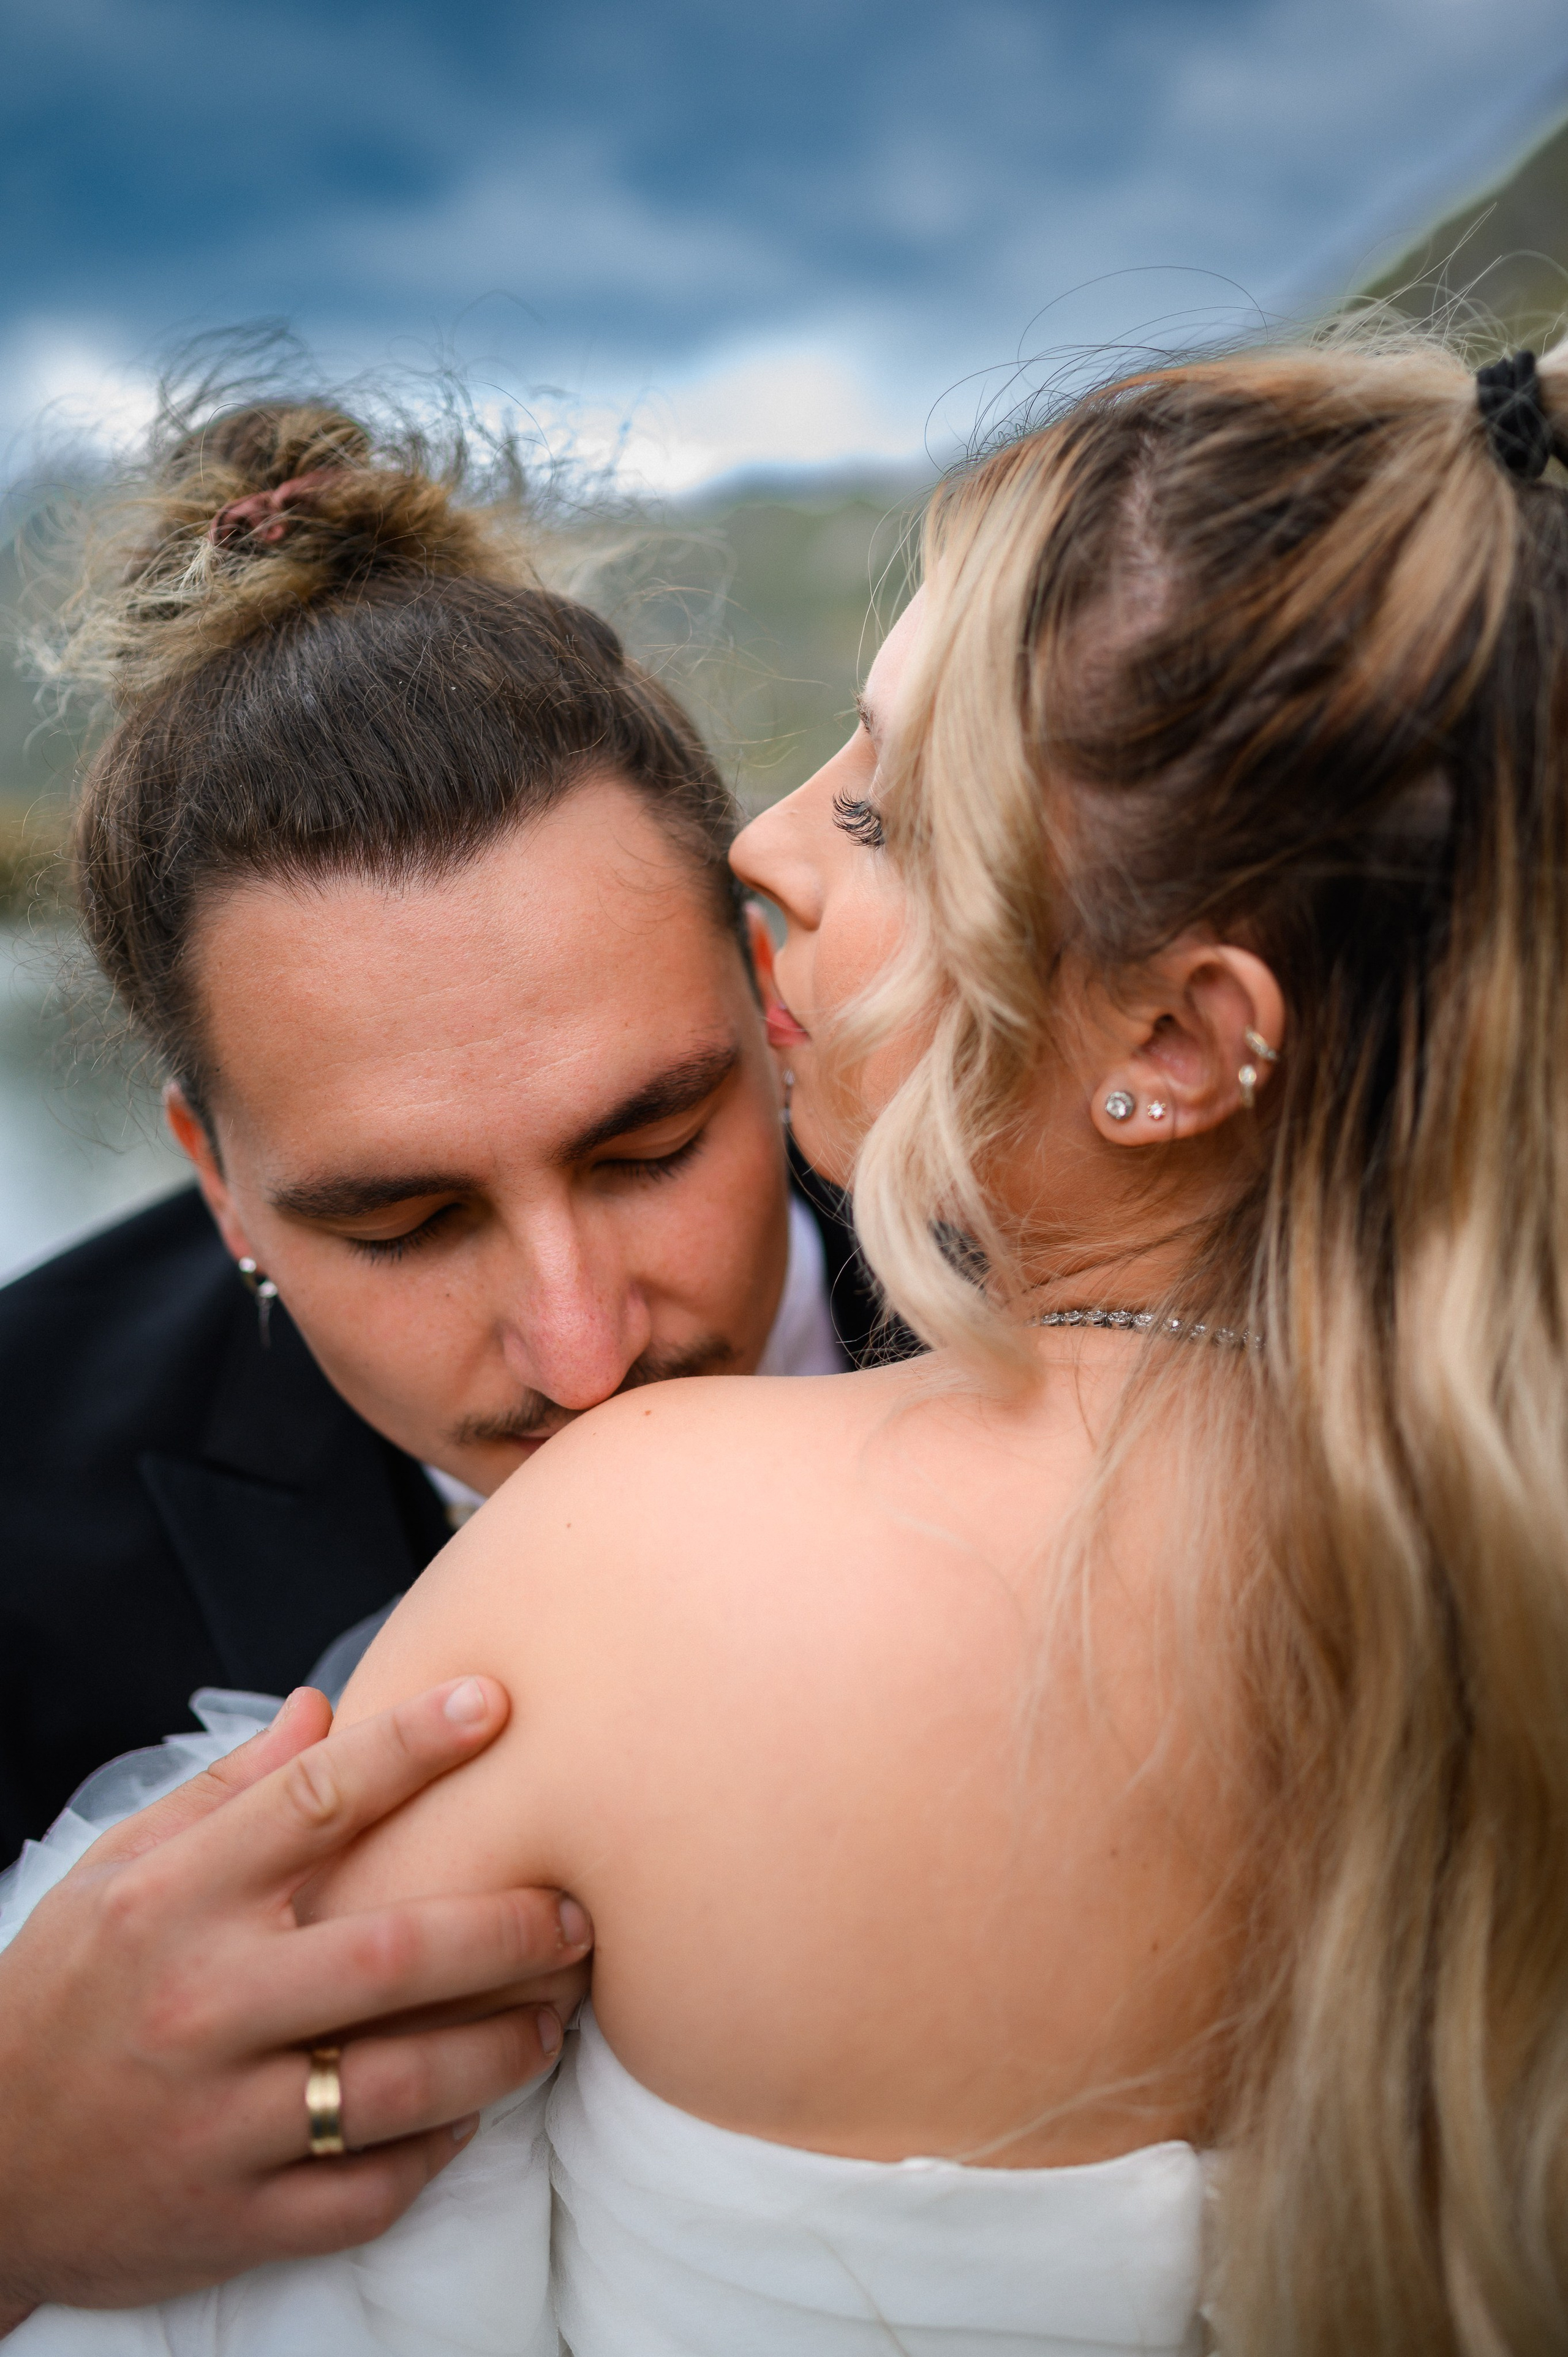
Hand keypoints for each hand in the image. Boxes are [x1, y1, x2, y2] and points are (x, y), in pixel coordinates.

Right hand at [0, 1677, 591, 2325]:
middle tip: (579, 1911)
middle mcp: (199, 2006)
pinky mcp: (230, 2220)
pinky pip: (367, 2191)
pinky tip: (473, 2111)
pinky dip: (436, 2151)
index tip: (495, 1704)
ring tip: (555, 2016)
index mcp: (170, 1903)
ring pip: (396, 2086)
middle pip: (389, 1956)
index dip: (411, 1745)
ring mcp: (216, 2122)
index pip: (313, 1802)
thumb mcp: (114, 1873)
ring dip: (499, 2049)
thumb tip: (322, 1706)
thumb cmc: (61, 1997)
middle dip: (507, 1927)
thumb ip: (225, 1792)